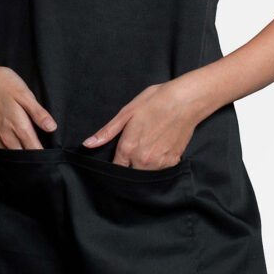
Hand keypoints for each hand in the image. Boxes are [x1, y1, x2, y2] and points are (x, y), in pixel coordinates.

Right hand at [0, 62, 56, 148]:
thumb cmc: (0, 83)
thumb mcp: (24, 94)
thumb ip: (38, 113)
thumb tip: (51, 128)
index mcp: (19, 127)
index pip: (34, 150)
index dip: (43, 154)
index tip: (50, 152)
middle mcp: (6, 136)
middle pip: (22, 154)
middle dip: (32, 155)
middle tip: (40, 149)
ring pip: (10, 153)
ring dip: (19, 153)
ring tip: (26, 147)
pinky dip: (6, 149)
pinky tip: (11, 141)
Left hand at [81, 81, 197, 169]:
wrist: (186, 101)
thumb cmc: (156, 101)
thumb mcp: (127, 112)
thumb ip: (107, 132)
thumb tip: (87, 144)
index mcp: (128, 147)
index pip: (116, 168)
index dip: (115, 164)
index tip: (118, 157)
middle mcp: (142, 159)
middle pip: (130, 172)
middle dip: (130, 163)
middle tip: (136, 146)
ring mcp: (159, 162)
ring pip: (145, 172)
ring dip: (143, 164)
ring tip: (149, 144)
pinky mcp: (172, 161)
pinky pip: (160, 169)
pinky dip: (158, 162)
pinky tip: (160, 146)